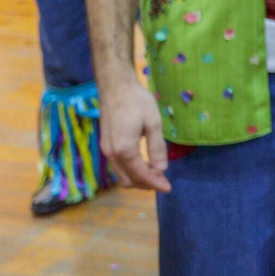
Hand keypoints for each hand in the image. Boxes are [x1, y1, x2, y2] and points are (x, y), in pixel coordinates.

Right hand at [100, 78, 170, 192]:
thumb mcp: (153, 123)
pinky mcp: (106, 145)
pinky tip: (144, 164)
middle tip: (164, 180)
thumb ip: (157, 148)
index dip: (155, 183)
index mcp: (124, 150)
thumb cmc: (137, 102)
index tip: (168, 188)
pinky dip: (131, 170)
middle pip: (129, 180)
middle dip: (147, 184)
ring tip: (156, 173)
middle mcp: (112, 154)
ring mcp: (106, 150)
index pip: (140, 175)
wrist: (115, 87)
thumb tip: (161, 169)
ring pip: (122, 175)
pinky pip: (118, 166)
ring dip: (138, 178)